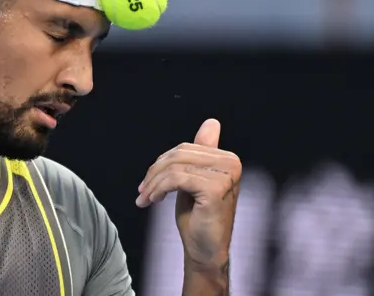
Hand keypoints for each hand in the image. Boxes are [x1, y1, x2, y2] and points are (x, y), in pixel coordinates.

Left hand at [136, 119, 241, 268]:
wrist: (205, 251)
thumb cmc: (198, 217)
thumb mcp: (195, 180)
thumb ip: (201, 153)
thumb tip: (211, 123)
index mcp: (228, 158)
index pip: (185, 148)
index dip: (162, 162)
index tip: (149, 181)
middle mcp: (232, 163)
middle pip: (179, 154)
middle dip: (154, 172)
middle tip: (141, 190)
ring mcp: (226, 175)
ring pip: (175, 167)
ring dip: (153, 183)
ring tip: (145, 197)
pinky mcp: (216, 189)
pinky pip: (176, 179)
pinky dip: (159, 189)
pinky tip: (153, 201)